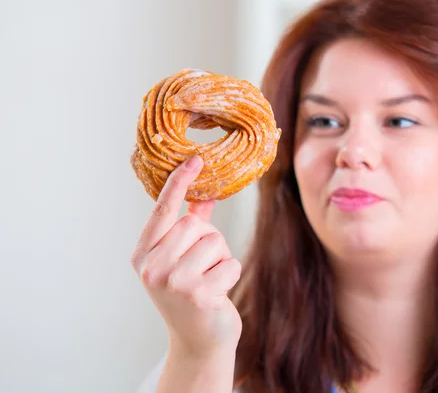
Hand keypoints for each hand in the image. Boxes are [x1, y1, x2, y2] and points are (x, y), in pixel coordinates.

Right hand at [131, 155, 241, 359]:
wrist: (199, 341)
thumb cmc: (191, 294)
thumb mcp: (182, 259)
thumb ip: (191, 226)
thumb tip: (206, 194)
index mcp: (143, 254)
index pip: (162, 210)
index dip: (179, 182)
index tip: (195, 159)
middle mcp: (151, 266)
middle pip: (193, 224)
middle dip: (208, 241)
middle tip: (202, 267)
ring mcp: (172, 281)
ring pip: (214, 241)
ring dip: (220, 259)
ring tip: (209, 281)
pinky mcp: (196, 293)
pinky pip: (230, 263)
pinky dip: (231, 275)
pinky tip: (218, 294)